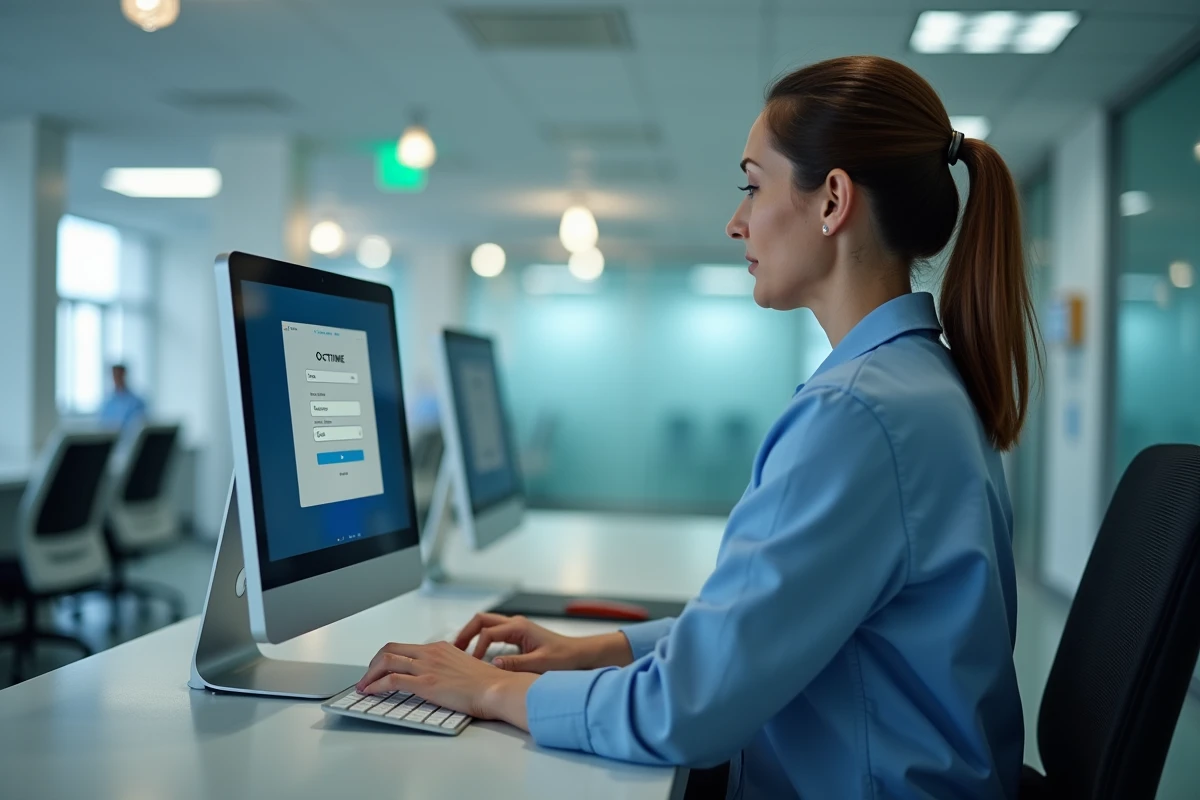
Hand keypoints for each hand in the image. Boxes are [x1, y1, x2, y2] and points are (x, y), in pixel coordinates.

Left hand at [355, 641, 535, 729]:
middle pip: (389, 649)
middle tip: (366, 678)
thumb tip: (440, 679)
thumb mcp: (465, 668)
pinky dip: (375, 685)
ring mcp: (427, 666)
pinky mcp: (425, 683)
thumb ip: (449, 668)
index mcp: (440, 648)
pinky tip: (370, 693)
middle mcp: (431, 653)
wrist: (497, 688)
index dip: (386, 658)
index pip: (404, 647)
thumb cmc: (487, 684)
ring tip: (363, 687)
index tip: (379, 669)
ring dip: (369, 675)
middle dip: (372, 664)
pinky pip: (391, 680)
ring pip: (386, 661)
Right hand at [453, 612, 633, 672]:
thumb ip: (516, 664)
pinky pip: (493, 632)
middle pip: (481, 620)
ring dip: (472, 635)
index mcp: (519, 627)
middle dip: (465, 633)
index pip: (488, 633)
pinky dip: (481, 639)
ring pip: (486, 624)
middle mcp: (516, 623)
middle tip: (453, 650)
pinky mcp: (517, 635)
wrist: (580, 654)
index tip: (472, 664)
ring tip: (460, 652)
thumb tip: (493, 664)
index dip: (476, 648)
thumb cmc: (565, 658)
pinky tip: (477, 655)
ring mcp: (516, 628)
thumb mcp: (541, 663)